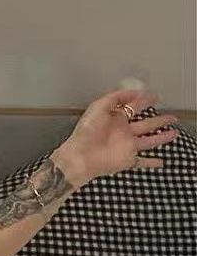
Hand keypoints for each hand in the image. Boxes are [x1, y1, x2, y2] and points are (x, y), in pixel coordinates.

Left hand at [52, 89, 179, 186]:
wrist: (81, 156)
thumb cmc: (87, 131)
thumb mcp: (98, 107)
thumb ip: (116, 98)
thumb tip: (134, 92)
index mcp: (115, 118)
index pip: (132, 107)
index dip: (143, 100)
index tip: (153, 96)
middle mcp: (123, 131)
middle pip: (145, 124)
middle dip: (158, 120)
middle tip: (171, 116)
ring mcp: (127, 146)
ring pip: (149, 141)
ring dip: (161, 137)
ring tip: (174, 133)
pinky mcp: (128, 160)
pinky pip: (142, 162)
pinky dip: (151, 163)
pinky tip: (161, 162)